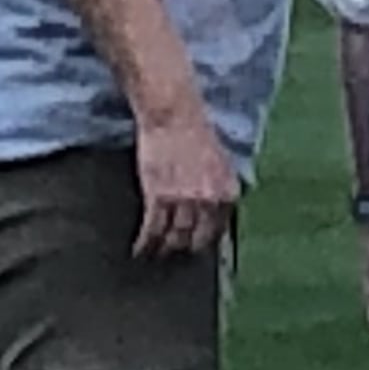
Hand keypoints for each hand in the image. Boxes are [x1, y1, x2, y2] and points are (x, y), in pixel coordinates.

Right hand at [133, 107, 238, 258]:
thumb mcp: (222, 163)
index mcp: (228, 193)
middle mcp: (209, 201)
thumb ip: (221, 188)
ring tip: (157, 254)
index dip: (207, 241)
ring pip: (174, 237)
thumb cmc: (197, 132)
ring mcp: (184, 201)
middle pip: (198, 238)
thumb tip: (218, 209)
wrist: (174, 115)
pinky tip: (140, 250)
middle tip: (177, 254)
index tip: (198, 247)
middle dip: (187, 248)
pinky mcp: (158, 197)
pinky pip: (153, 229)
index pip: (220, 229)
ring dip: (165, 249)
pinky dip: (145, 243)